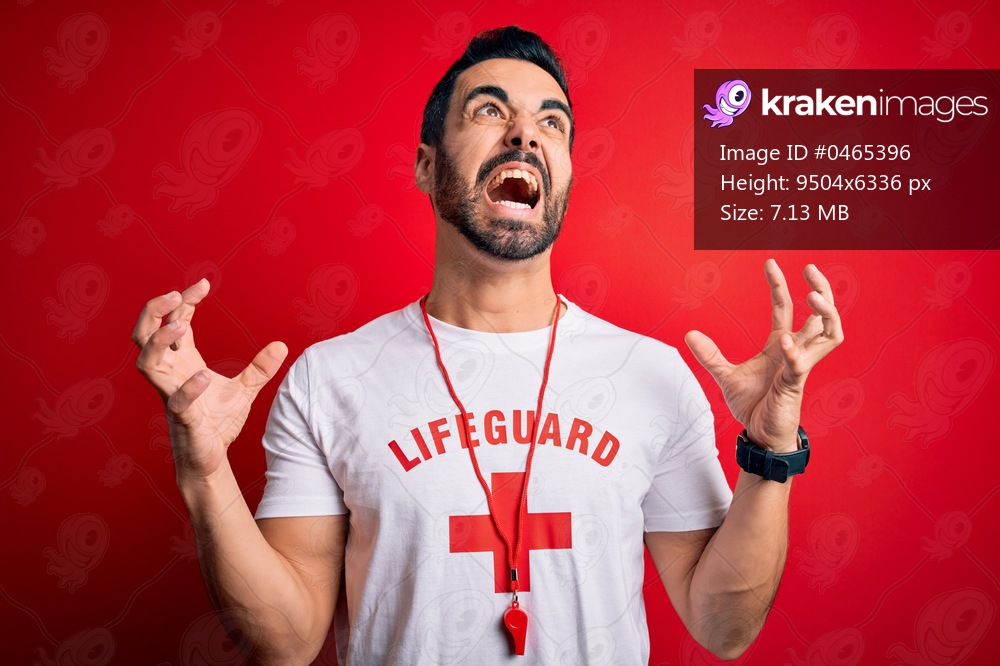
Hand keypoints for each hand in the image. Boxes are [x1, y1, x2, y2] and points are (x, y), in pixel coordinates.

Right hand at [133, 279, 287, 480]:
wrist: (211, 458)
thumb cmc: (218, 422)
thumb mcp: (245, 389)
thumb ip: (260, 368)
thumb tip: (282, 345)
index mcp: (182, 361)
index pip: (174, 322)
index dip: (184, 300)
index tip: (204, 283)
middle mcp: (170, 373)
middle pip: (144, 334)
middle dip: (154, 311)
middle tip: (175, 294)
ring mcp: (171, 394)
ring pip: (146, 362)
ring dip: (160, 341)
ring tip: (181, 326)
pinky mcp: (181, 417)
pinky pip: (175, 399)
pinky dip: (188, 387)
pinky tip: (204, 376)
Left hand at [685, 260, 842, 451]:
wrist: (759, 436)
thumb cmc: (753, 405)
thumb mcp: (726, 376)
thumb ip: (710, 355)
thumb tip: (689, 334)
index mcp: (780, 345)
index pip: (785, 307)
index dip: (779, 285)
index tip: (770, 263)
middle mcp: (795, 351)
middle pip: (820, 314)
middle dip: (821, 290)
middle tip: (811, 267)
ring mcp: (799, 367)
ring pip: (829, 335)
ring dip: (825, 314)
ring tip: (813, 296)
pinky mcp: (795, 386)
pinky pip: (802, 365)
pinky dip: (795, 352)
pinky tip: (785, 341)